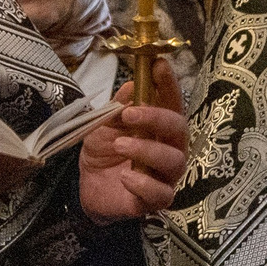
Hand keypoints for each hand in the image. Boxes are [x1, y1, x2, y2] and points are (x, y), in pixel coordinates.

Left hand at [78, 60, 188, 222]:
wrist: (87, 185)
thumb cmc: (104, 150)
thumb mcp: (104, 124)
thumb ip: (119, 106)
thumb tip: (133, 84)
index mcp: (159, 126)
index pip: (171, 101)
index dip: (168, 83)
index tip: (158, 64)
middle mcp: (169, 148)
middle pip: (179, 130)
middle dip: (157, 118)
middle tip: (130, 113)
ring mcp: (164, 175)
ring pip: (173, 161)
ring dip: (147, 150)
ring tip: (120, 145)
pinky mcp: (154, 201)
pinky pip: (161, 195)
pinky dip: (145, 184)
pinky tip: (126, 176)